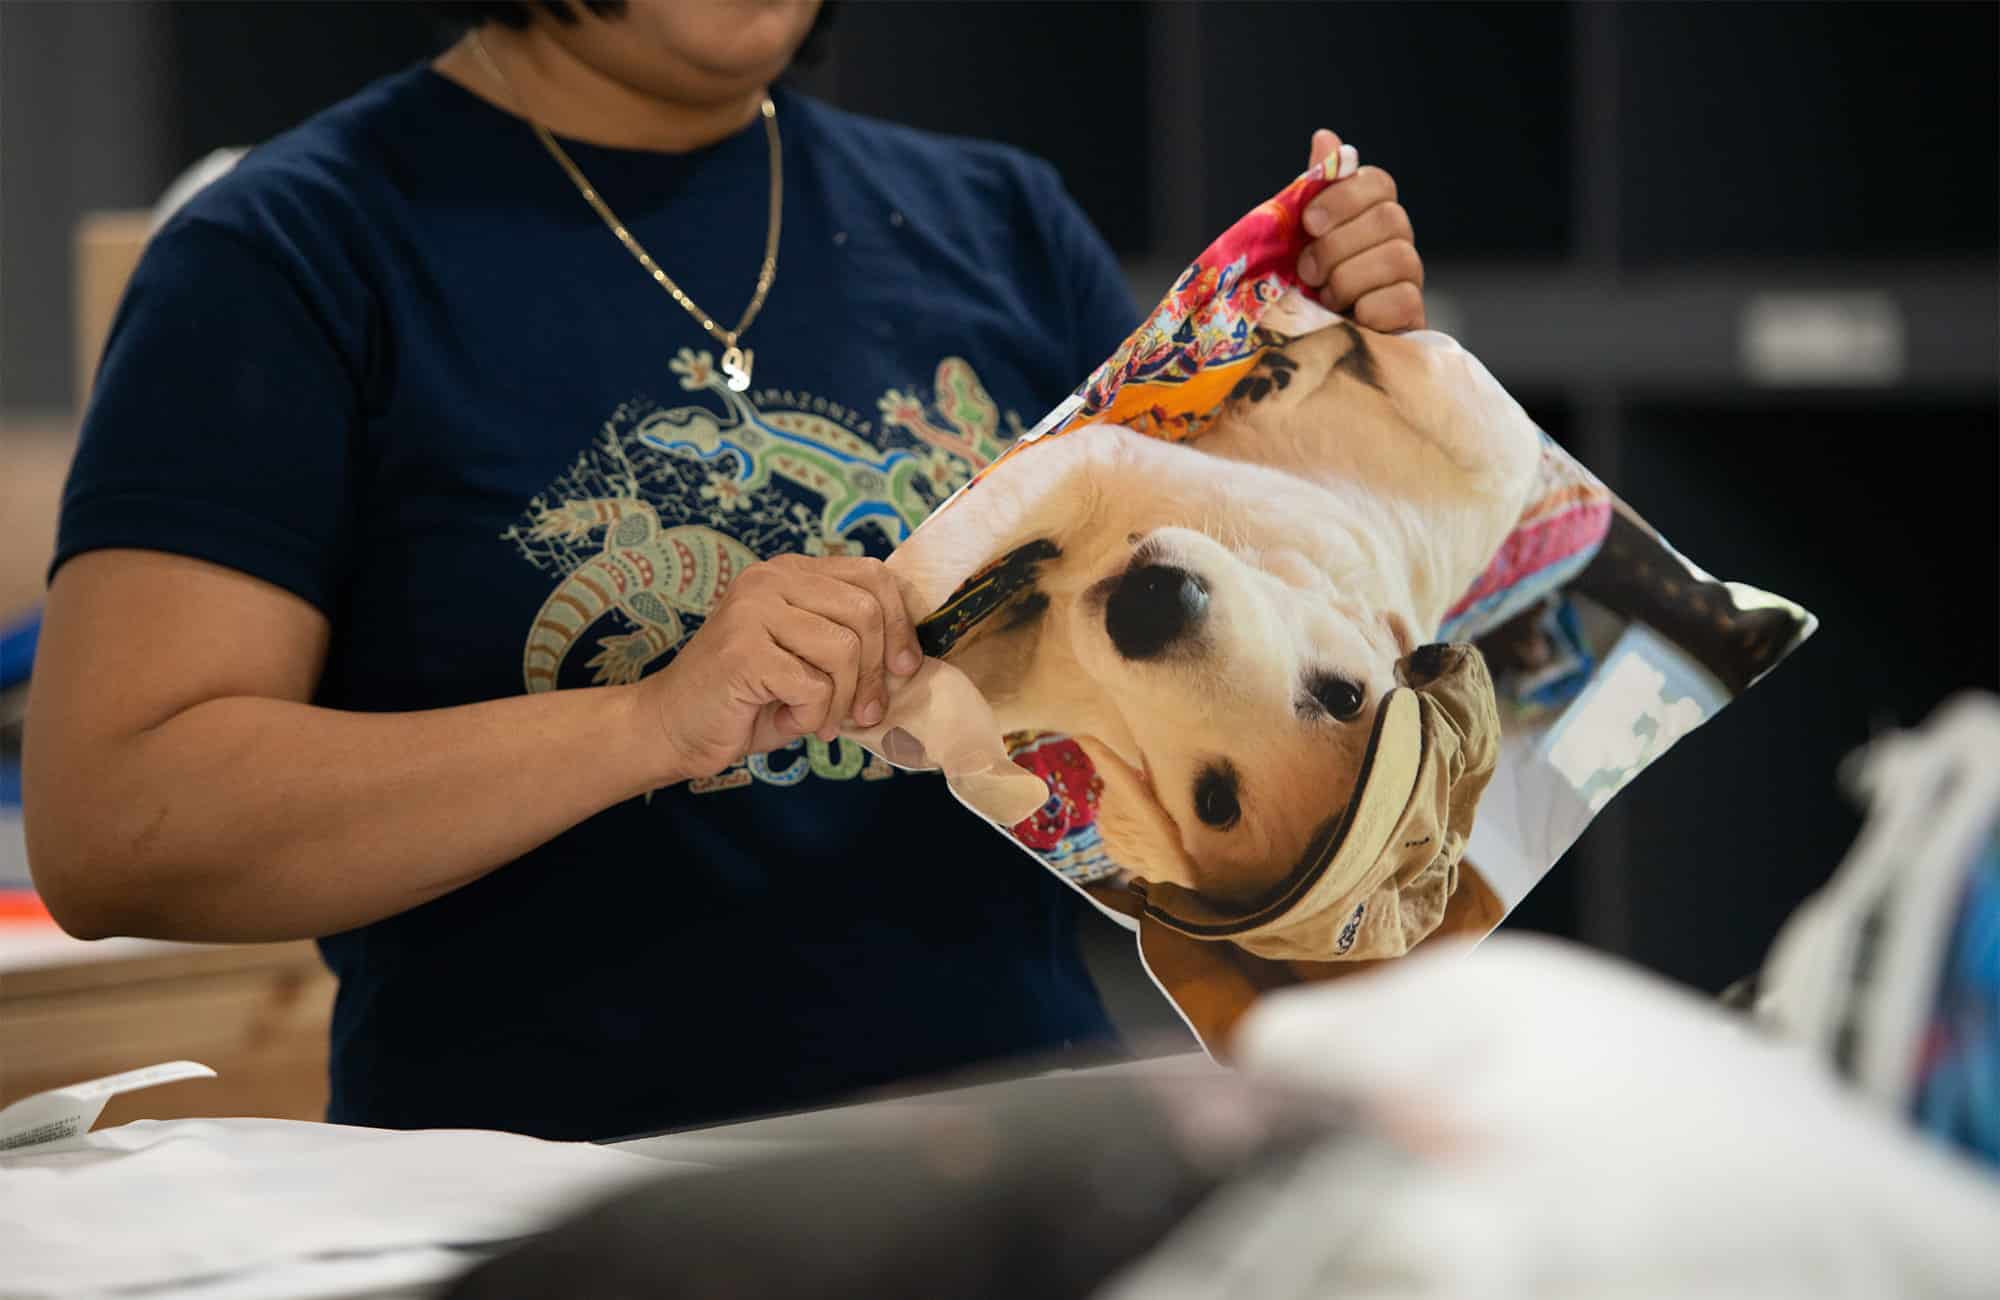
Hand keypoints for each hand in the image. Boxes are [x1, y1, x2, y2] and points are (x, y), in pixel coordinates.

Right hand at [640, 554, 922, 780]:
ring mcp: (753, 611)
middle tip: (864, 713)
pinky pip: (813, 686)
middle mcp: (770, 579)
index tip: (903, 668)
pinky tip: (788, 721)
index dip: (900, 625)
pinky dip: (812, 716)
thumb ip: (850, 641)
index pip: (873, 577)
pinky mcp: (743, 652)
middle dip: (874, 674)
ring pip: (844, 650)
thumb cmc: (748, 698)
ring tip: (820, 720)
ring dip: (841, 700)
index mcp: (790, 572)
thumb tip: (909, 656)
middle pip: (865, 613)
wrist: (674, 726)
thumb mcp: (807, 657)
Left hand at [1296, 129, 1425, 332]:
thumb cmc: (1300, 291)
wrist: (1306, 351)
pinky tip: (1351, 319)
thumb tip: (1326, 136)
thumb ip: (1311, 193)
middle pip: (1389, 219)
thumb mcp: (1295, 242)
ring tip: (1324, 299)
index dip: (1345, 196)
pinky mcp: (1413, 317)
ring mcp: (1408, 278)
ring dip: (1348, 280)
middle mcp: (1396, 241)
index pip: (1378, 182)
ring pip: (1399, 258)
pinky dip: (1370, 309)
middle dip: (1338, 246)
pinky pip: (1404, 300)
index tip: (1309, 223)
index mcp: (1367, 215)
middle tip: (1307, 271)